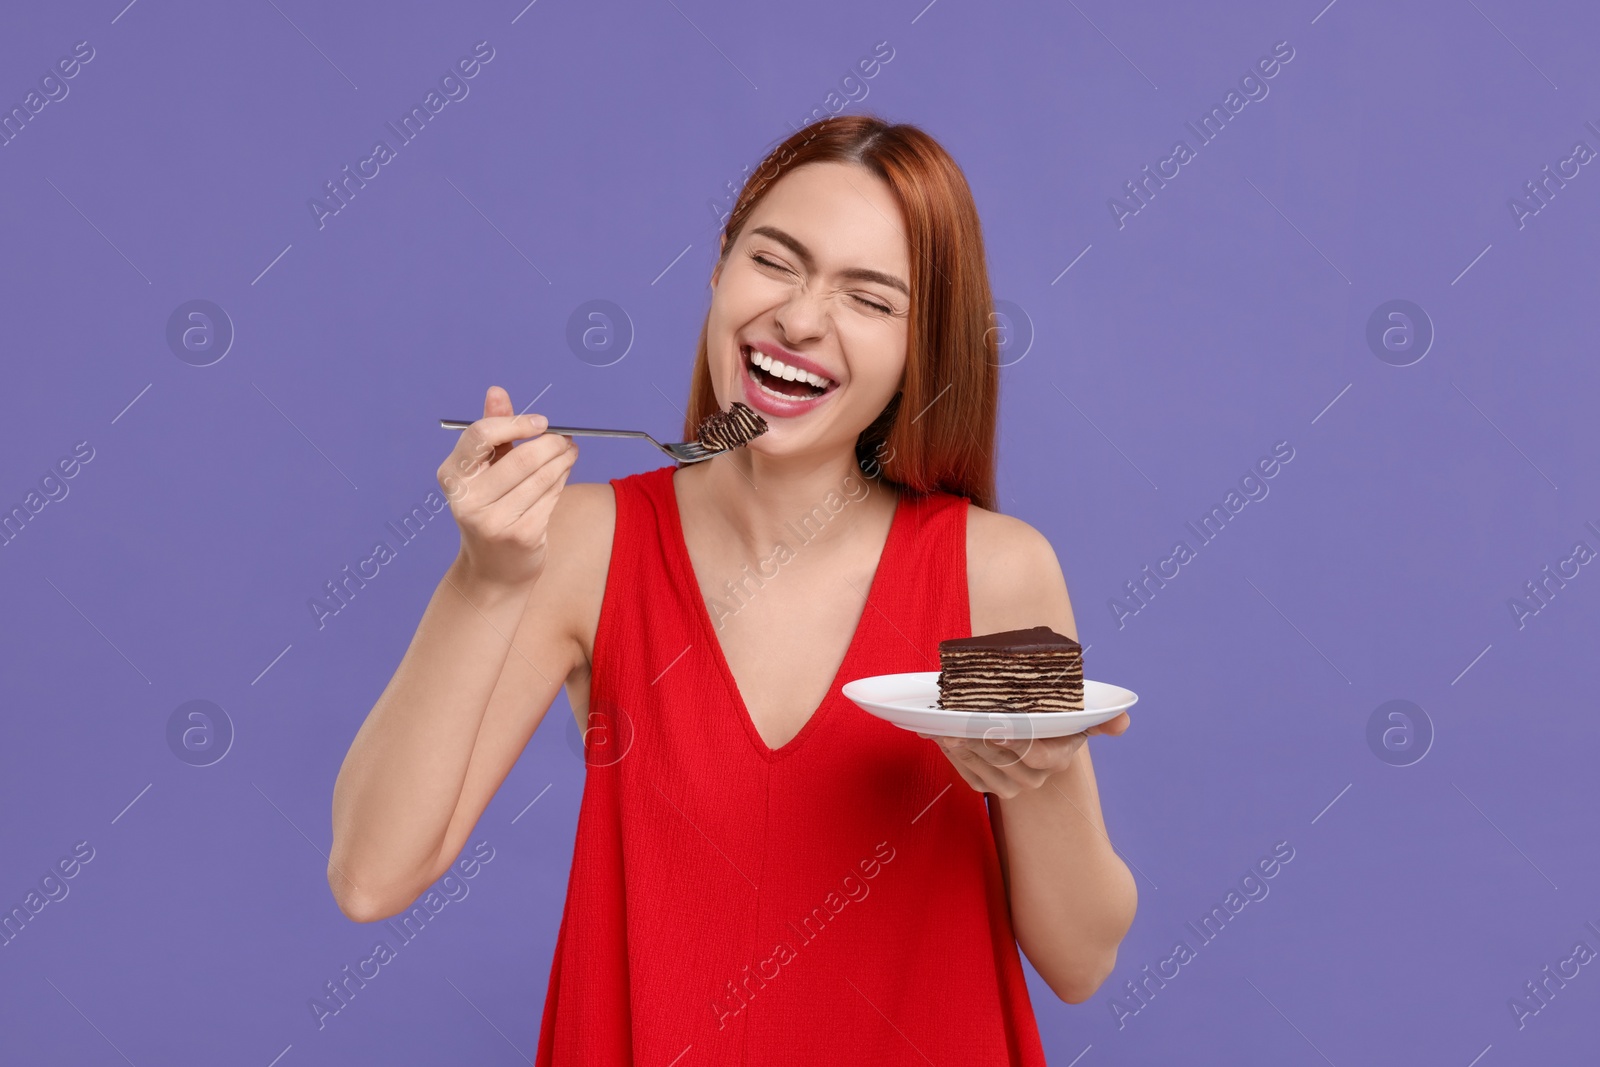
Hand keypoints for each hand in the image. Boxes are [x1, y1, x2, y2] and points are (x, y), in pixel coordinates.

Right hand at [438, 385, 577, 589]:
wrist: (493, 570)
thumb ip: (493, 430)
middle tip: (566, 439)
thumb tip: (497, 391)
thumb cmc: (492, 509)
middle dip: (551, 444)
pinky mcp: (519, 536)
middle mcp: (466, 499)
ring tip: (570, 452)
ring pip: (541, 477)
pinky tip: (563, 477)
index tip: (542, 423)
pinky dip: (561, 483)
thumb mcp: (486, 470)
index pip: (481, 434)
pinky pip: (550, 498)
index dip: (516, 423)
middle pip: (520, 457)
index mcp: (452, 475)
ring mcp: (491, 520)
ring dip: (562, 461)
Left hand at [918, 711, 1129, 798]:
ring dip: (961, 751)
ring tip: (942, 729)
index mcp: (1057, 757)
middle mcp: (1035, 777)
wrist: (1032, 729)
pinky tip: (937, 737)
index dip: (1017, 744)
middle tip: (956, 724)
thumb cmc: (1053, 714)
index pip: (1038, 755)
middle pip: (1005, 762)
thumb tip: (1123, 720)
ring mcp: (1011, 785)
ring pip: (984, 771)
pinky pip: (969, 776)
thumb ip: (1100, 717)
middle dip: (978, 744)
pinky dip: (952, 758)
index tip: (996, 728)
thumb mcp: (1078, 713)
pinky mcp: (989, 786)